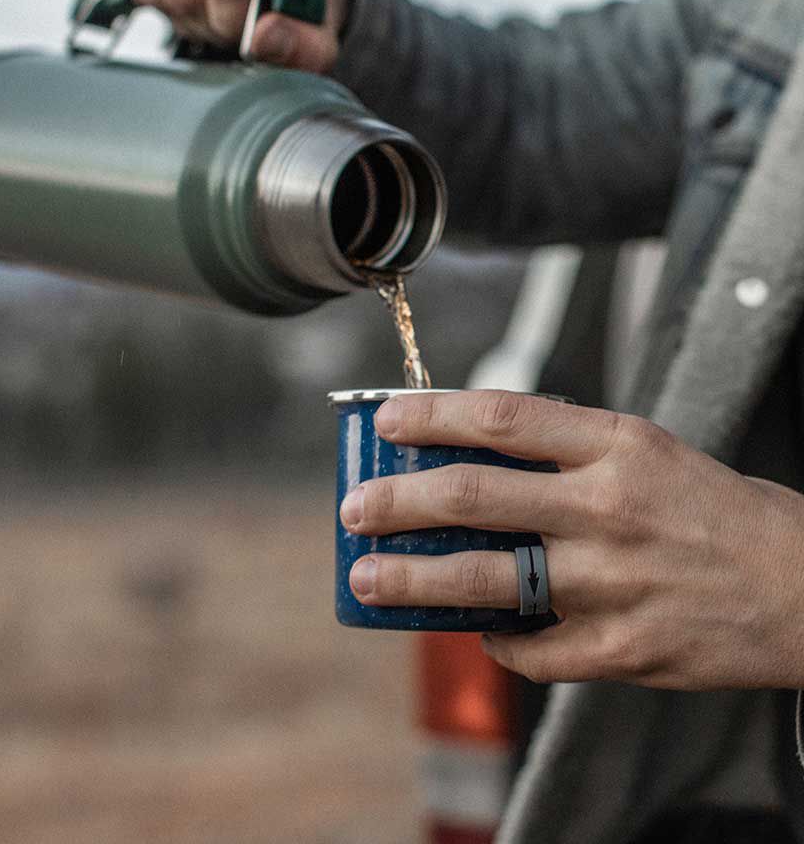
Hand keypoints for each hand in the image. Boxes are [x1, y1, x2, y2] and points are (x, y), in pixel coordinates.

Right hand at [129, 0, 346, 72]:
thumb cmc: (304, 1)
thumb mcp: (320, 38)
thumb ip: (302, 47)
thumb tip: (263, 37)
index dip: (230, 20)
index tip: (253, 26)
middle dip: (207, 22)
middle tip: (235, 20)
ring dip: (185, 15)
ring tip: (217, 7)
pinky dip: (165, 3)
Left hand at [340, 390, 803, 689]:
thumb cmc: (712, 509)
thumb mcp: (645, 450)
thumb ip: (563, 451)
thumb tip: (468, 457)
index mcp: (617, 446)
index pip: (501, 418)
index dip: (432, 417)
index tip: (386, 421)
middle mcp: (608, 509)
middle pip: (474, 497)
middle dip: (398, 503)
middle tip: (354, 509)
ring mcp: (613, 584)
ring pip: (485, 580)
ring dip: (413, 581)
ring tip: (366, 579)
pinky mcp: (623, 650)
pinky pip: (531, 650)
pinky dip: (494, 641)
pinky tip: (477, 632)